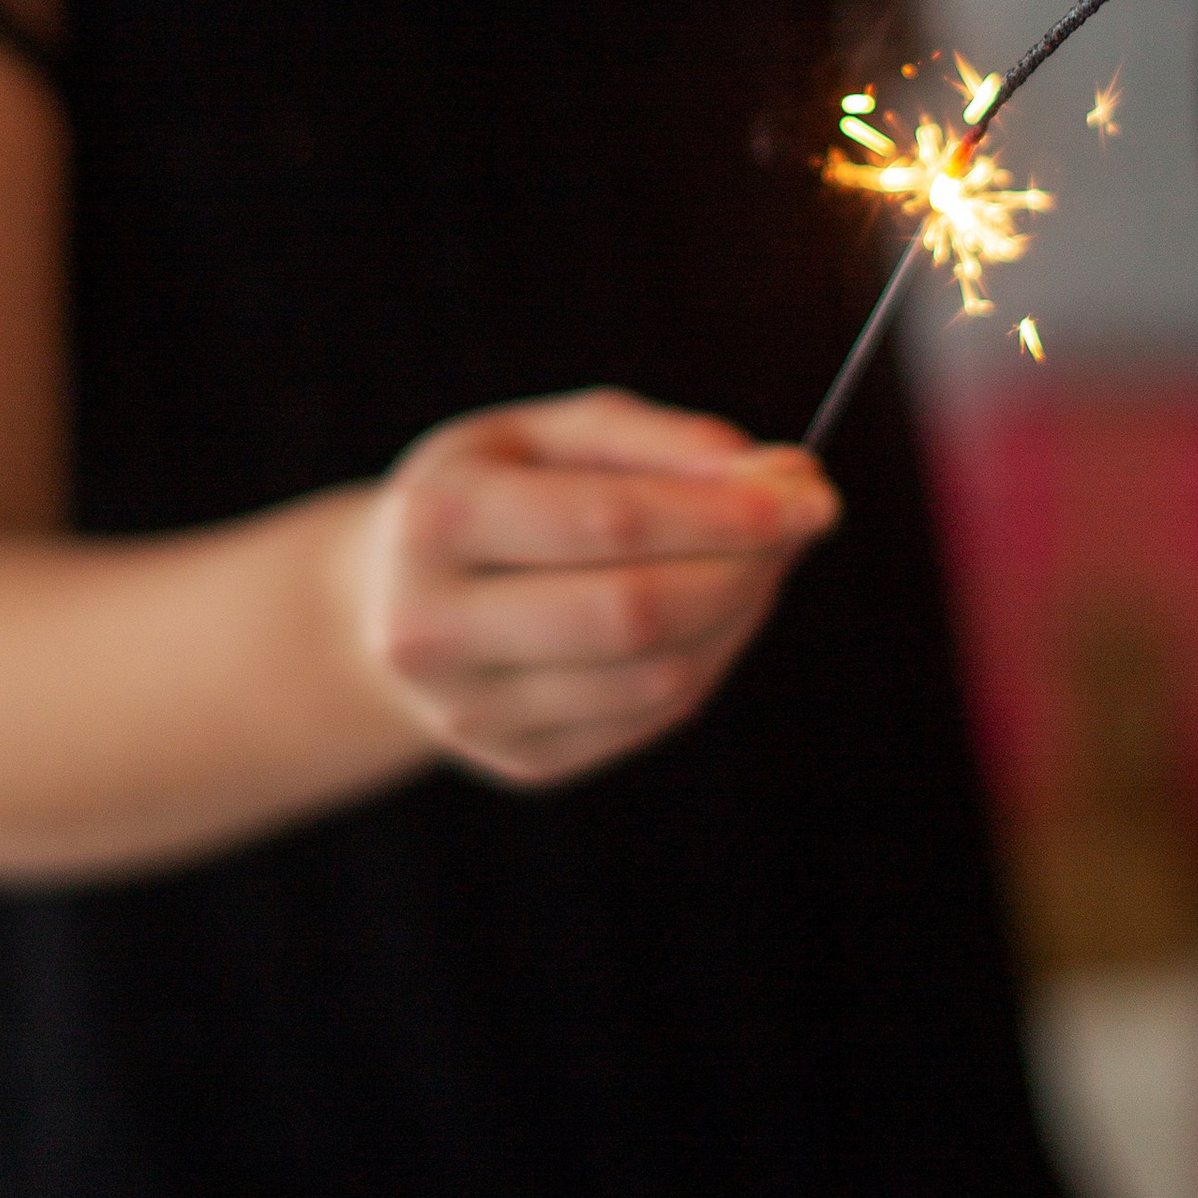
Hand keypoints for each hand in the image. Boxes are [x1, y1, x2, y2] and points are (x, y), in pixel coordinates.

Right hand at [346, 388, 836, 789]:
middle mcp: (435, 627)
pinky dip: (711, 656)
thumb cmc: (491, 495)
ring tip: (760, 557)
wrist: (388, 603)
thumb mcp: (546, 436)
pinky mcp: (520, 761)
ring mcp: (472, 711)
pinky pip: (653, 717)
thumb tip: (776, 476)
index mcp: (438, 521)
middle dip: (745, 563)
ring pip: (658, 677)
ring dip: (741, 611)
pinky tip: (716, 609)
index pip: (610, 521)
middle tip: (805, 520)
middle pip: (636, 611)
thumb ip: (656, 442)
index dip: (724, 509)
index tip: (808, 488)